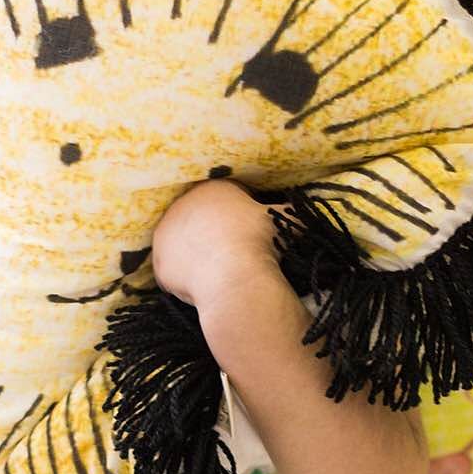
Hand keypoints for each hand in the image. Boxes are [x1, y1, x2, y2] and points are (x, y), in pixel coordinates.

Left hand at [152, 178, 281, 309]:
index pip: (225, 198)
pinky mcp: (159, 262)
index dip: (238, 215)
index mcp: (212, 188)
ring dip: (197, 253)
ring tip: (217, 270)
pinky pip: (172, 269)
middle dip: (213, 233)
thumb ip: (290, 211)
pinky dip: (185, 278)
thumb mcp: (281, 221)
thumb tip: (313, 204)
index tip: (248, 232)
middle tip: (231, 253)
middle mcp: (182, 204)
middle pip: (200, 219)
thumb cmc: (259, 241)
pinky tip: (202, 285)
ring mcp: (166, 233)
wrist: (233, 275)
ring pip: (183, 243)